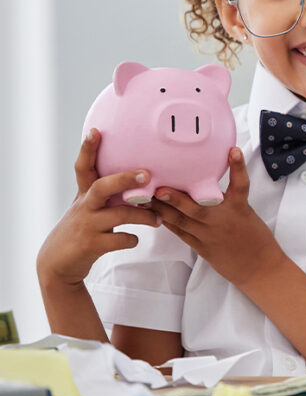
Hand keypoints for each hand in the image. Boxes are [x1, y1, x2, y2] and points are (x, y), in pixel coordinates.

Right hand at [37, 129, 161, 287]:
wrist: (57, 265)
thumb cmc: (83, 230)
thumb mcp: (89, 208)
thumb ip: (108, 193)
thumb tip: (140, 177)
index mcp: (84, 195)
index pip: (83, 168)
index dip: (88, 149)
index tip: (95, 130)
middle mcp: (84, 206)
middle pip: (103, 187)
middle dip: (126, 179)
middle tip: (147, 174)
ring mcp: (86, 226)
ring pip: (120, 215)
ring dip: (144, 216)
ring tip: (158, 219)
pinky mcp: (90, 246)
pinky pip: (118, 240)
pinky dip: (131, 239)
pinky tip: (136, 239)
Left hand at [148, 148, 284, 287]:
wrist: (259, 267)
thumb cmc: (256, 240)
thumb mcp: (248, 214)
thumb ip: (232, 199)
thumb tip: (211, 184)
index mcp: (239, 208)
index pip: (241, 184)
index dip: (238, 167)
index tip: (233, 151)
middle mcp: (223, 220)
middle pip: (197, 207)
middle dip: (176, 197)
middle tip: (159, 186)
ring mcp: (211, 235)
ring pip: (183, 221)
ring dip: (163, 210)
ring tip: (147, 199)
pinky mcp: (203, 248)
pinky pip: (182, 234)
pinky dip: (169, 224)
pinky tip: (157, 215)